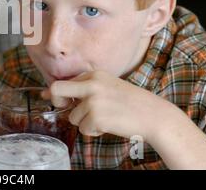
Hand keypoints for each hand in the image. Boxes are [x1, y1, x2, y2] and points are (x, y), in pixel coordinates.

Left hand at [42, 70, 178, 140]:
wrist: (154, 115)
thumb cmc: (131, 102)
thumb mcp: (108, 86)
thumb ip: (85, 88)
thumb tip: (51, 93)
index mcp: (94, 75)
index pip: (64, 81)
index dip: (57, 93)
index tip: (52, 98)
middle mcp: (91, 85)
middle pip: (57, 90)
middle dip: (56, 101)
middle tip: (66, 108)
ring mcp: (93, 101)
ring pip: (73, 117)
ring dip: (85, 122)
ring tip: (104, 119)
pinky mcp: (97, 117)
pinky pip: (83, 129)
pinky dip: (93, 131)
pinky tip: (108, 126)